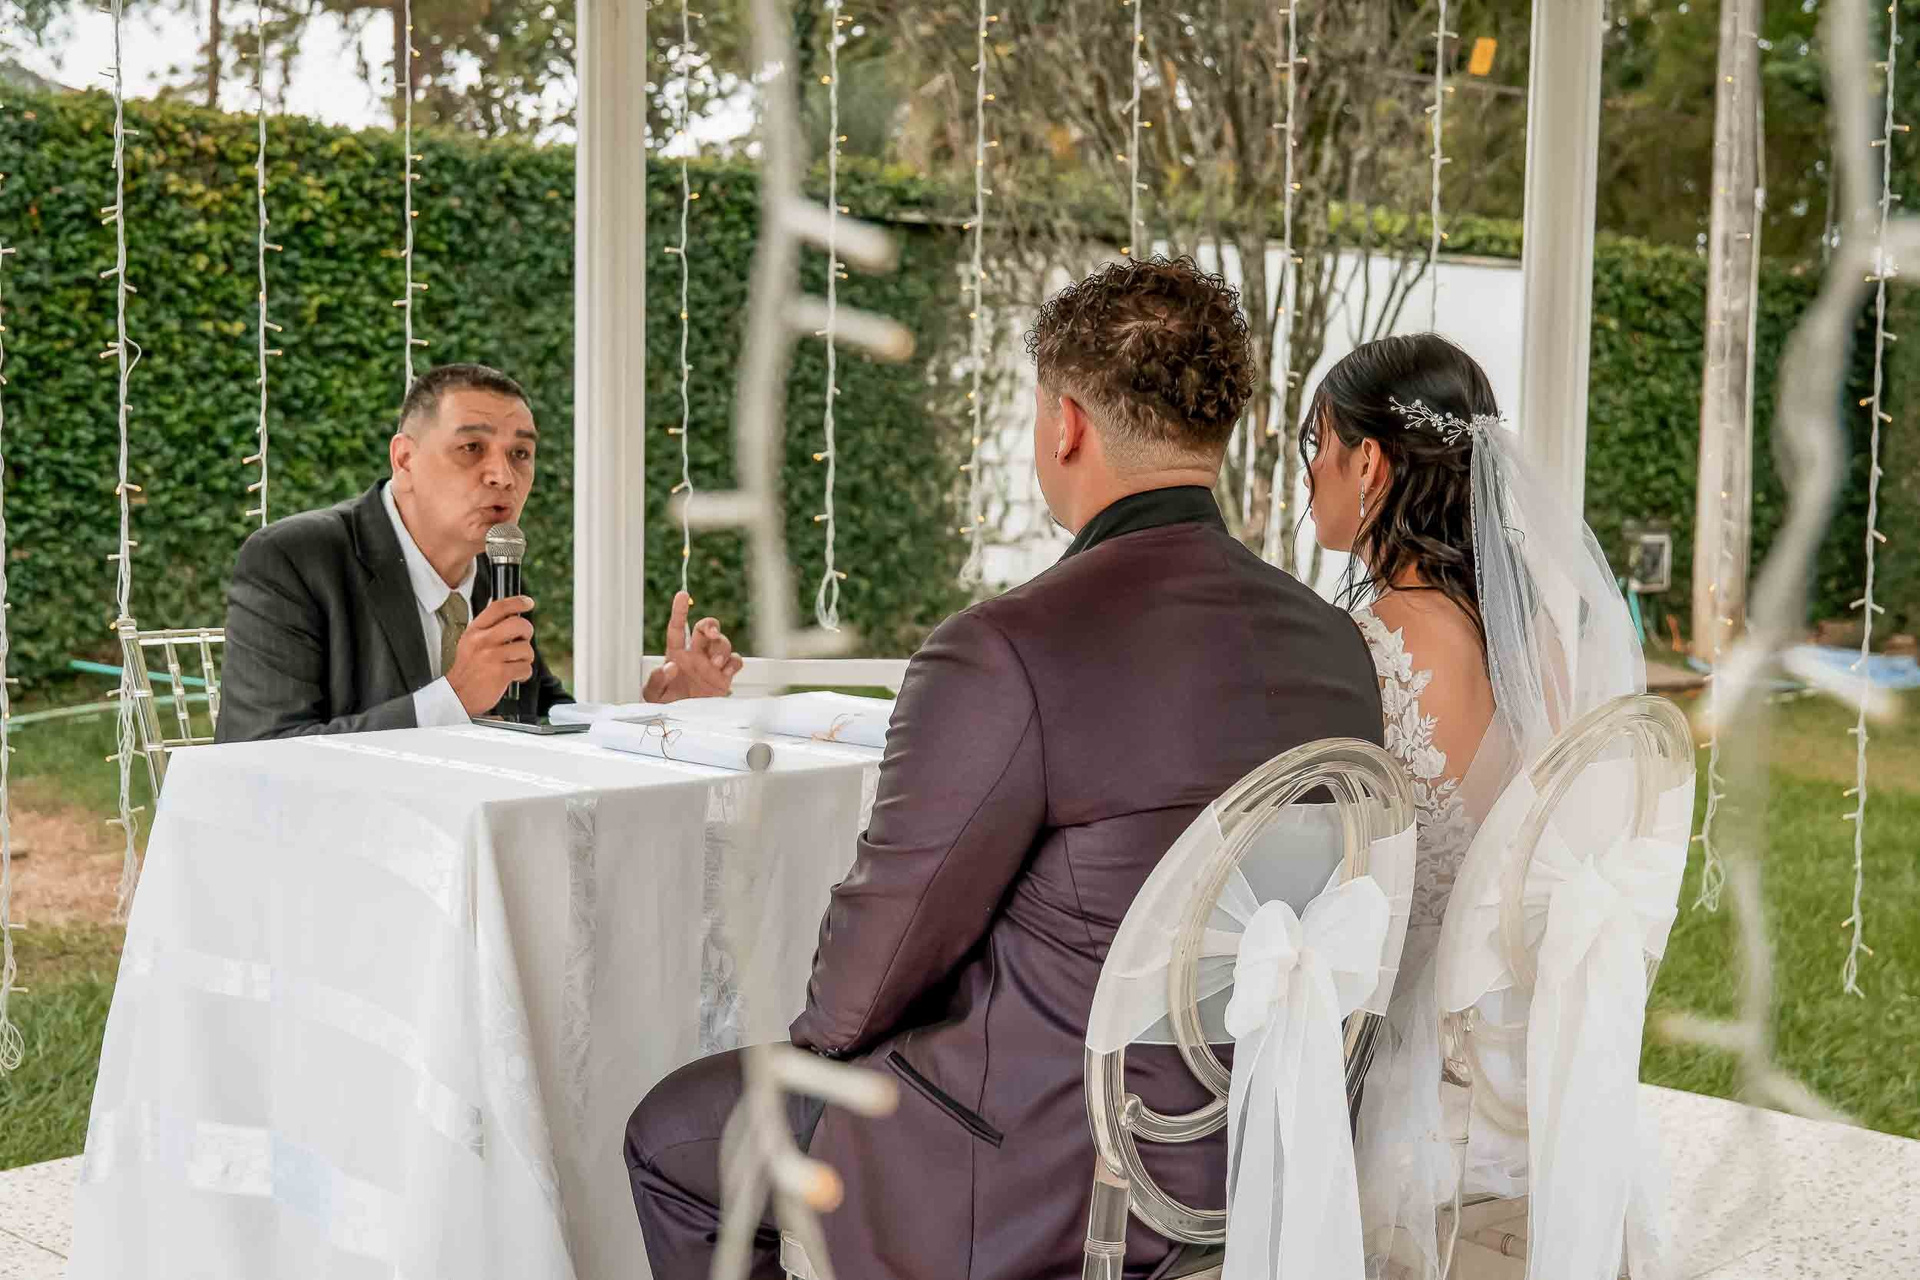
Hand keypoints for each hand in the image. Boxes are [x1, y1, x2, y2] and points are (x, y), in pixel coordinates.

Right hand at [447, 595, 535, 713]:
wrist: (457, 696)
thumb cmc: (468, 670)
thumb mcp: (470, 642)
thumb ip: (487, 628)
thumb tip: (510, 614)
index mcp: (474, 631)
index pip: (498, 608)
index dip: (517, 602)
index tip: (528, 603)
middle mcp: (482, 641)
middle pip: (518, 624)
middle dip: (527, 632)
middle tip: (522, 640)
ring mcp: (491, 657)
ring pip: (526, 648)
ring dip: (526, 657)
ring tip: (515, 663)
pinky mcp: (501, 673)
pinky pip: (526, 667)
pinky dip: (524, 673)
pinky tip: (514, 675)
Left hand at [643, 591, 744, 702]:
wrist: (685, 724)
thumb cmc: (667, 706)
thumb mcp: (653, 695)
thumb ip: (657, 679)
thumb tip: (670, 665)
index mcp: (677, 655)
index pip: (678, 629)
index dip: (680, 611)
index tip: (682, 595)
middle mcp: (695, 656)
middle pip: (706, 628)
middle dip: (711, 625)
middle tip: (710, 634)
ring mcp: (712, 665)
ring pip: (723, 642)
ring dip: (721, 648)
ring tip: (715, 664)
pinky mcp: (725, 677)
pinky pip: (735, 660)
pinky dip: (733, 662)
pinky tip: (726, 672)